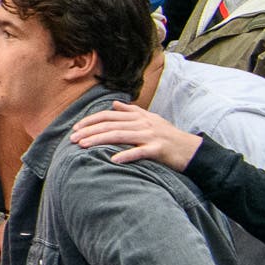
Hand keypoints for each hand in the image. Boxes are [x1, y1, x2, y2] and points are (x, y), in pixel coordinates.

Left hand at [70, 99, 201, 170]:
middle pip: (110, 125)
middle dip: (89, 131)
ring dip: (99, 140)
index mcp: (138, 116)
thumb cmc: (168, 135)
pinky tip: (112, 160)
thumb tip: (114, 104)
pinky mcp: (159, 149)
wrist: (192, 149)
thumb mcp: (151, 119)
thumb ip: (132, 111)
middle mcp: (143, 123)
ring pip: (120, 136)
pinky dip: (126, 155)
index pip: (109, 115)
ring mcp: (151, 136)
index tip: (75, 128)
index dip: (90, 120)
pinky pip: (140, 152)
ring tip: (83, 146)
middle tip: (72, 139)